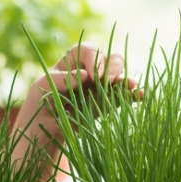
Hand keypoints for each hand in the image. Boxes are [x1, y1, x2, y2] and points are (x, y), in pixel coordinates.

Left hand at [15, 44, 138, 145]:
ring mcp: (101, 87)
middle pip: (108, 58)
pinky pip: (124, 96)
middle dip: (112, 66)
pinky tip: (142, 96)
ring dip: (126, 78)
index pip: (87, 50)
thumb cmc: (39, 104)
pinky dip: (134, 94)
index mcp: (72, 62)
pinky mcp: (108, 103)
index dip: (94, 58)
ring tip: (131, 86)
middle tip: (109, 80)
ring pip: (119, 75)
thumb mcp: (43, 89)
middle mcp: (90, 71)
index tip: (94, 74)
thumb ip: (62, 81)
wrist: (44, 131)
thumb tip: (86, 76)